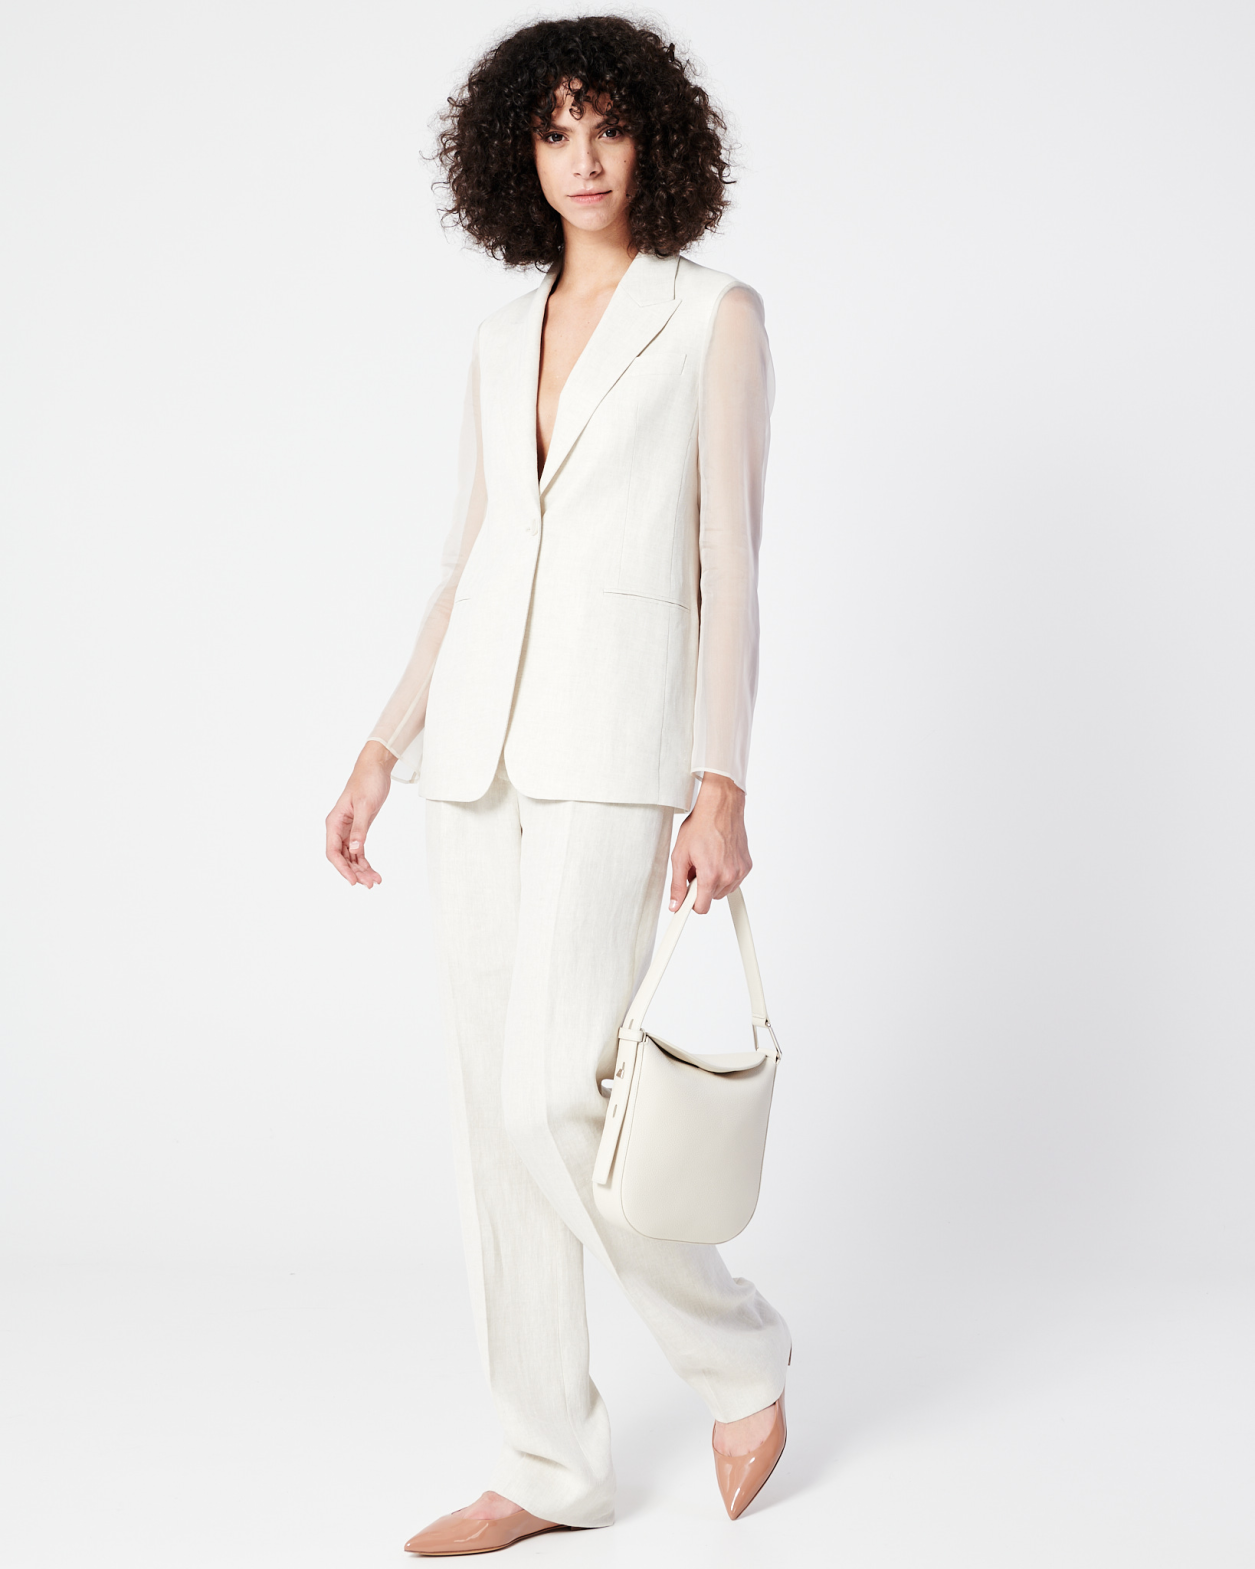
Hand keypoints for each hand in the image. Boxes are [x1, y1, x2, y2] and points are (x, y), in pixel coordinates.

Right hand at [326, 740, 395, 886]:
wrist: (375, 769)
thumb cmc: (367, 782)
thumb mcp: (365, 806)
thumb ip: (359, 828)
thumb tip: (355, 849)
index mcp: (334, 822)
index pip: (333, 852)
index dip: (342, 869)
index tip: (353, 881)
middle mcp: (338, 829)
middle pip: (342, 858)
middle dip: (354, 872)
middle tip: (369, 884)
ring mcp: (348, 830)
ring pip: (351, 857)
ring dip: (361, 870)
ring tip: (375, 881)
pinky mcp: (359, 830)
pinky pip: (359, 851)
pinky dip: (366, 862)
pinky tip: (374, 872)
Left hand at [669, 772, 750, 913]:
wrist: (721, 807)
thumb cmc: (701, 826)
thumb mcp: (680, 855)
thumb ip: (677, 884)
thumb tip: (675, 904)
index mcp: (710, 875)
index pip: (701, 908)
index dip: (691, 904)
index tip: (685, 904)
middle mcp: (728, 875)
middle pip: (711, 898)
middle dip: (701, 887)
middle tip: (696, 867)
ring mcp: (740, 871)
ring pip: (722, 890)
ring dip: (713, 880)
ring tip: (708, 859)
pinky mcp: (747, 866)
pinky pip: (733, 880)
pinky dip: (725, 873)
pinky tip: (719, 856)